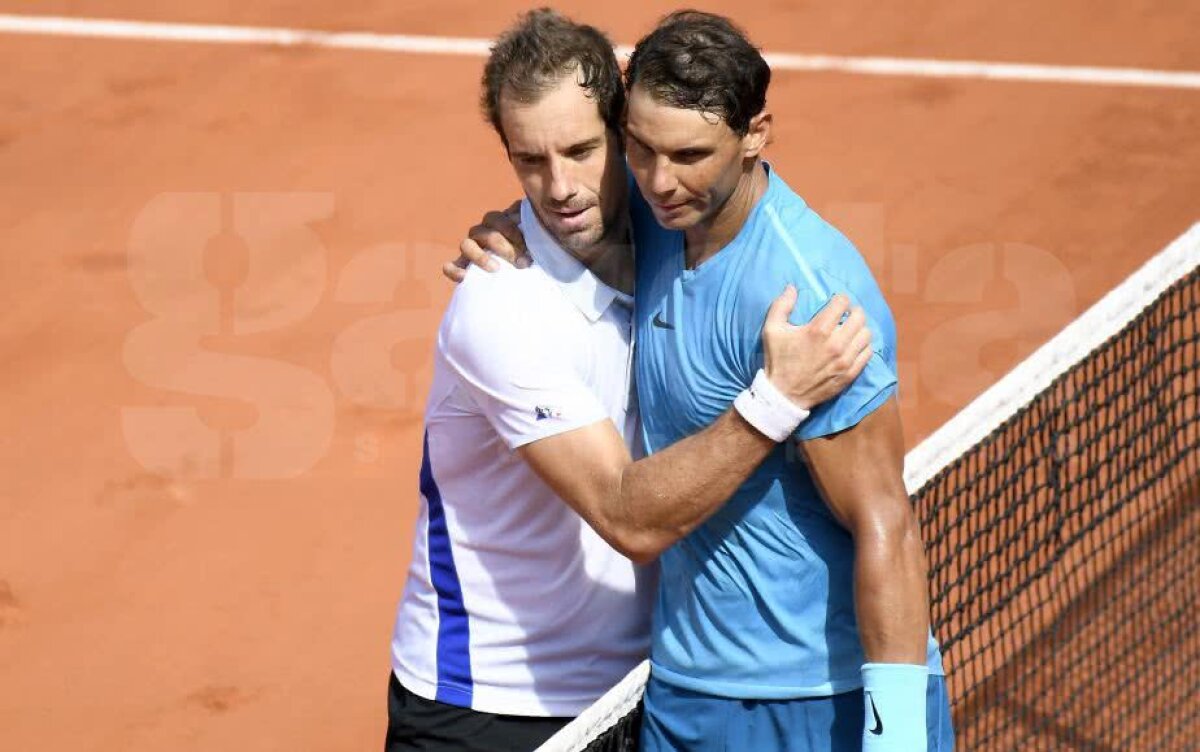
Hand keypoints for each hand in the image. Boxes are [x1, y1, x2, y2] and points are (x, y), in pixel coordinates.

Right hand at [442, 200, 530, 282]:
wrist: (526, 276)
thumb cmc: (533, 255)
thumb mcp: (538, 241)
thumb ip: (537, 228)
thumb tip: (545, 213)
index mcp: (498, 224)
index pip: (497, 219)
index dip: (510, 230)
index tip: (526, 247)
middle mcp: (482, 233)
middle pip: (484, 233)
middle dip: (504, 247)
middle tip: (522, 263)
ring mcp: (471, 250)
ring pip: (466, 245)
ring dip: (480, 256)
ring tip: (496, 269)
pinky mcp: (463, 268)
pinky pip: (452, 266)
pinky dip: (454, 270)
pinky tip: (464, 277)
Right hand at [762, 287, 872, 409]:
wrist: (783, 395)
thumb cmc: (778, 360)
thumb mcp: (772, 330)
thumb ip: (782, 305)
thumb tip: (792, 287)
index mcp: (818, 330)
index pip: (842, 303)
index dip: (839, 300)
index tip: (835, 303)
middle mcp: (835, 344)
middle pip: (859, 316)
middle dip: (853, 312)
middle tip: (846, 315)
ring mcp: (844, 360)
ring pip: (866, 334)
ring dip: (860, 329)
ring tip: (851, 330)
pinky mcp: (849, 374)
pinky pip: (867, 353)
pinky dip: (863, 346)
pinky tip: (854, 346)